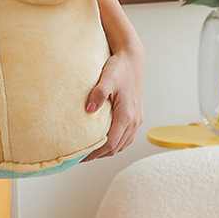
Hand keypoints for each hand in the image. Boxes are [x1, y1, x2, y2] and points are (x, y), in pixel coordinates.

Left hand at [83, 45, 143, 159]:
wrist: (132, 60)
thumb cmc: (119, 68)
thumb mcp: (107, 78)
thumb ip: (98, 94)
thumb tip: (89, 109)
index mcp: (126, 115)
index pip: (110, 143)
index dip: (95, 153)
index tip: (81, 157)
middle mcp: (134, 120)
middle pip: (116, 147)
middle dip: (99, 155)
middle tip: (81, 157)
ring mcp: (137, 119)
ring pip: (123, 144)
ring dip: (108, 150)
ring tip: (91, 152)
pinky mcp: (136, 116)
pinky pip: (127, 137)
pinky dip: (116, 143)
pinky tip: (105, 142)